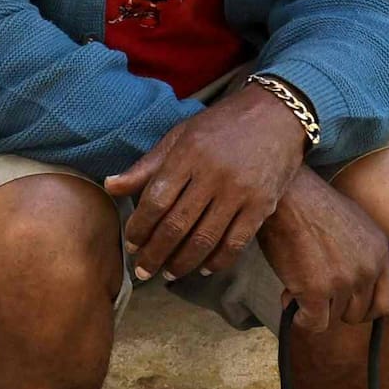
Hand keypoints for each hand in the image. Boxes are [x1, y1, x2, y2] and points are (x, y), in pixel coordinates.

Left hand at [105, 84, 305, 279]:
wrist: (277, 115)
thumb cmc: (221, 125)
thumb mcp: (180, 136)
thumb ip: (147, 166)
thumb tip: (110, 186)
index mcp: (188, 154)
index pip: (155, 201)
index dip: (140, 228)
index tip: (131, 244)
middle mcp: (213, 175)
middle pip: (176, 226)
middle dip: (155, 254)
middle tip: (143, 270)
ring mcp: (239, 192)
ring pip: (204, 240)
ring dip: (182, 263)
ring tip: (168, 274)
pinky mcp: (262, 205)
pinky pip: (235, 243)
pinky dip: (217, 261)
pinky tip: (203, 269)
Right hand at [253, 166, 388, 326]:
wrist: (289, 198)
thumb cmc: (316, 207)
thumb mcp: (358, 225)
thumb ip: (366, 255)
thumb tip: (358, 284)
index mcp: (381, 253)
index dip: (369, 310)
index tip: (353, 307)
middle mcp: (367, 269)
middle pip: (357, 314)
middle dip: (337, 308)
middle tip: (319, 292)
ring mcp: (343, 281)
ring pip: (332, 318)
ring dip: (314, 308)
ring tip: (299, 285)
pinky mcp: (317, 291)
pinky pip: (314, 323)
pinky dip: (300, 318)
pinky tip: (290, 301)